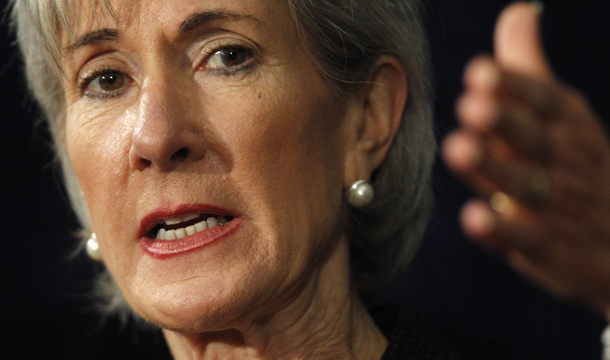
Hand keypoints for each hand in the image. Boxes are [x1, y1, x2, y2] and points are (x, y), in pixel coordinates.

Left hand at [442, 1, 609, 317]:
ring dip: (492, 168)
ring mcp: (555, 204)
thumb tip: (517, 11)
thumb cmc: (571, 162)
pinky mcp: (544, 246)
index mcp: (565, 123)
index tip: (479, 71)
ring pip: (524, 185)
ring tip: (458, 148)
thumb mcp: (558, 113)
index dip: (513, 85)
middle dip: (504, 121)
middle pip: (532, 138)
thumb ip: (528, 69)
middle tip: (472, 105)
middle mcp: (562, 159)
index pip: (542, 98)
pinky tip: (473, 218)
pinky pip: (523, 238)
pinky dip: (500, 230)